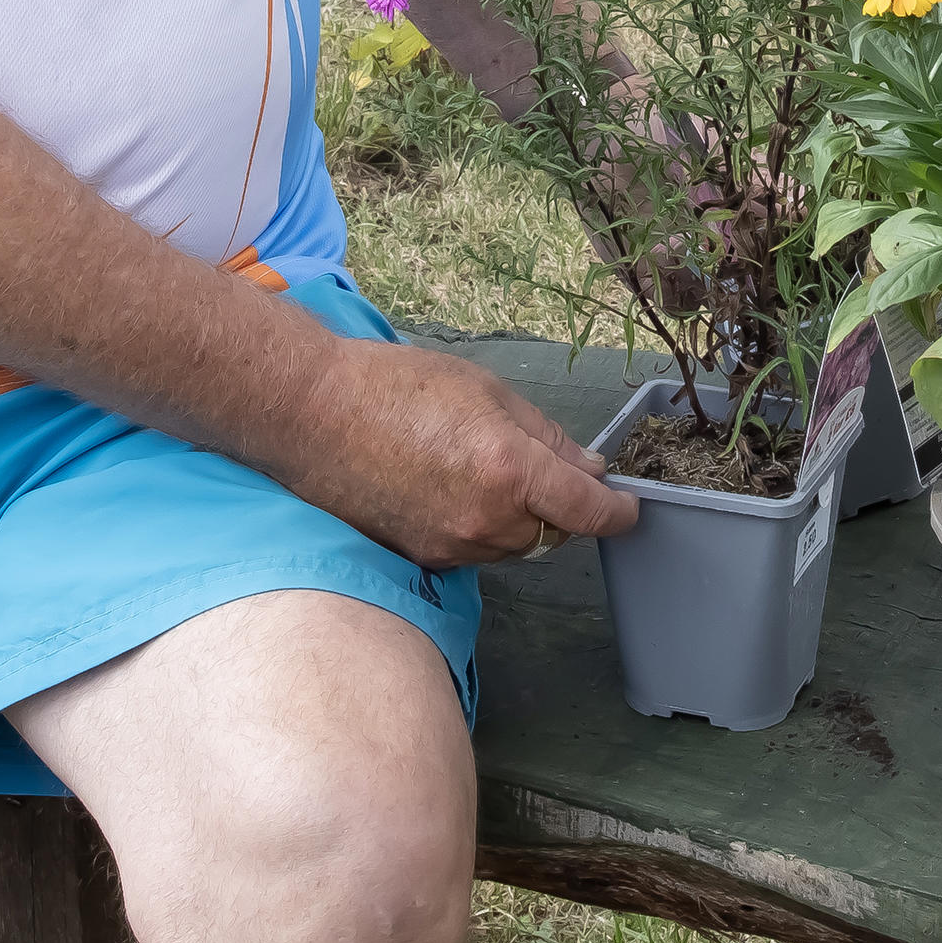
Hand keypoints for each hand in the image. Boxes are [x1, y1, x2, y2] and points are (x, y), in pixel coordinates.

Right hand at [283, 337, 639, 568]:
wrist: (313, 414)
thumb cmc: (398, 386)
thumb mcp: (486, 391)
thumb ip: (545, 435)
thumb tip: (588, 467)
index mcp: (510, 471)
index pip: (587, 511)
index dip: (617, 513)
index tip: (629, 508)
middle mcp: (486, 520)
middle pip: (552, 532)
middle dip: (561, 507)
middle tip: (543, 467)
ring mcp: (452, 546)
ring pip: (514, 545)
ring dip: (520, 519)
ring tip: (484, 468)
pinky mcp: (422, 556)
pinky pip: (474, 549)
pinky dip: (482, 526)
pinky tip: (452, 486)